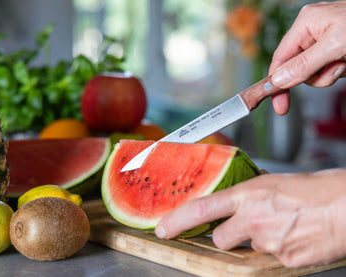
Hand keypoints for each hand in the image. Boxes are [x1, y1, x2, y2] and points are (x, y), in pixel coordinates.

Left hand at [155, 168, 345, 266]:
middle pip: (220, 239)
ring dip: (260, 241)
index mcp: (249, 194)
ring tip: (283, 226)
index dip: (177, 221)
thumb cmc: (320, 190)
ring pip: (249, 248)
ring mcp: (268, 243)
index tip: (162, 229)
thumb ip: (251, 194)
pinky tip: (296, 236)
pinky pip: (271, 258)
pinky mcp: (284, 261)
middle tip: (248, 225)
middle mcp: (253, 219)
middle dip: (228, 236)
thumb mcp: (276, 183)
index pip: (201, 209)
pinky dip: (280, 250)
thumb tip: (239, 201)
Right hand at [269, 1, 345, 114]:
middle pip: (297, 68)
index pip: (280, 59)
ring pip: (314, 73)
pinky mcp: (336, 51)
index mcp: (306, 24)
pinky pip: (328, 70)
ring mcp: (325, 41)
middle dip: (316, 75)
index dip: (277, 83)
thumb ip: (305, 65)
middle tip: (334, 70)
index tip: (278, 104)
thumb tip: (279, 80)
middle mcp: (312, 32)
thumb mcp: (335, 47)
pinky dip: (340, 71)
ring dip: (331, 74)